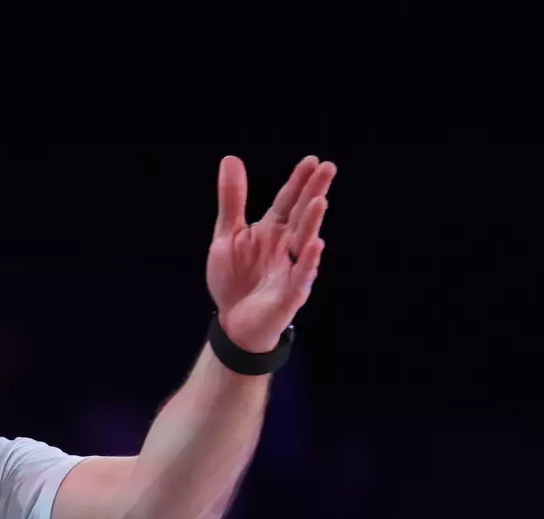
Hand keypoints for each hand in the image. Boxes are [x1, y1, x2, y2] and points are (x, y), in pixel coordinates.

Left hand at [208, 154, 336, 351]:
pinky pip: (301, 276)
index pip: (287, 201)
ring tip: (320, 200)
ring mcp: (290, 269)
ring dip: (312, 222)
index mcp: (272, 230)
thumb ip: (232, 200)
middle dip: (313, 192)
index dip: (298, 182)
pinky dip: (308, 262)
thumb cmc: (234, 277)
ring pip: (305, 242)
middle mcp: (285, 246)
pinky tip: (315, 244)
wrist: (232, 321)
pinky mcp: (290, 294)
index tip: (312, 160)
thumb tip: (230, 159)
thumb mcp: (227, 235)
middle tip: (328, 168)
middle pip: (301, 215)